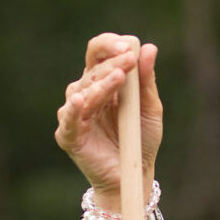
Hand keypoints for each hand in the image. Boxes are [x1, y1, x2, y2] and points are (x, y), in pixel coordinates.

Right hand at [54, 33, 162, 209]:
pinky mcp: (69, 136)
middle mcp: (85, 93)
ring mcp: (75, 114)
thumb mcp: (150, 109)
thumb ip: (147, 81)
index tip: (129, 47)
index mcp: (102, 81)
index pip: (98, 52)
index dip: (110, 45)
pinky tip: (81, 101)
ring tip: (118, 78)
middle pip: (92, 70)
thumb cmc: (141, 140)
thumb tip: (150, 49)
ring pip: (83, 92)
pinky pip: (70, 120)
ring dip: (101, 84)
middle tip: (129, 61)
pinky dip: (74, 111)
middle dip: (112, 64)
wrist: (134, 175)